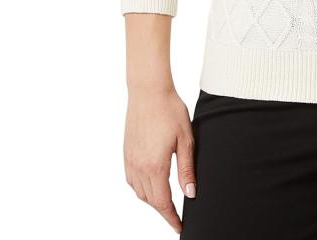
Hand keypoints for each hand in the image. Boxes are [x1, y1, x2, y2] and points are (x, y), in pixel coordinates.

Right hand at [123, 84, 196, 233]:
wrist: (149, 90)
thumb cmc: (170, 110)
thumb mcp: (185, 140)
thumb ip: (187, 169)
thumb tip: (190, 194)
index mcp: (154, 166)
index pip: (162, 202)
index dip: (171, 218)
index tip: (180, 227)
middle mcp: (138, 167)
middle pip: (150, 200)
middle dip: (163, 210)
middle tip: (177, 216)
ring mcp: (130, 160)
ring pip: (139, 192)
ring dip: (152, 200)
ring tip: (166, 201)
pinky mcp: (126, 152)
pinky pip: (131, 180)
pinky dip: (141, 188)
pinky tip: (151, 184)